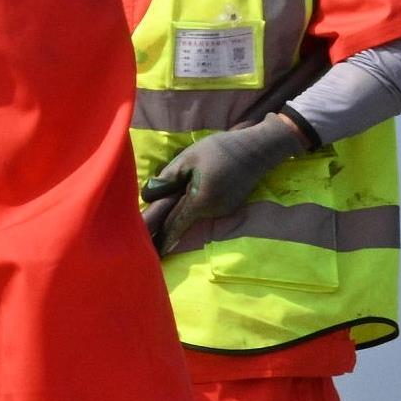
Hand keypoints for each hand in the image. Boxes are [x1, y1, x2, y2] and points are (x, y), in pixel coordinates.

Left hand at [140, 114, 310, 250]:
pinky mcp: (228, 206)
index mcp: (200, 201)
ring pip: (193, 215)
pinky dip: (192, 207)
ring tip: (160, 211)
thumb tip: (149, 196)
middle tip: (143, 231)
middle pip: (182, 221)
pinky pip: (204, 209)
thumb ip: (167, 179)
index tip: (149, 251)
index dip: (160, 237)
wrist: (257, 149)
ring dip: (178, 213)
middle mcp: (213, 212)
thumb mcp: (187, 159)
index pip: (174, 225)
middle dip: (164, 224)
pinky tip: (186, 196)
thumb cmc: (219, 150)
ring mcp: (223, 210)